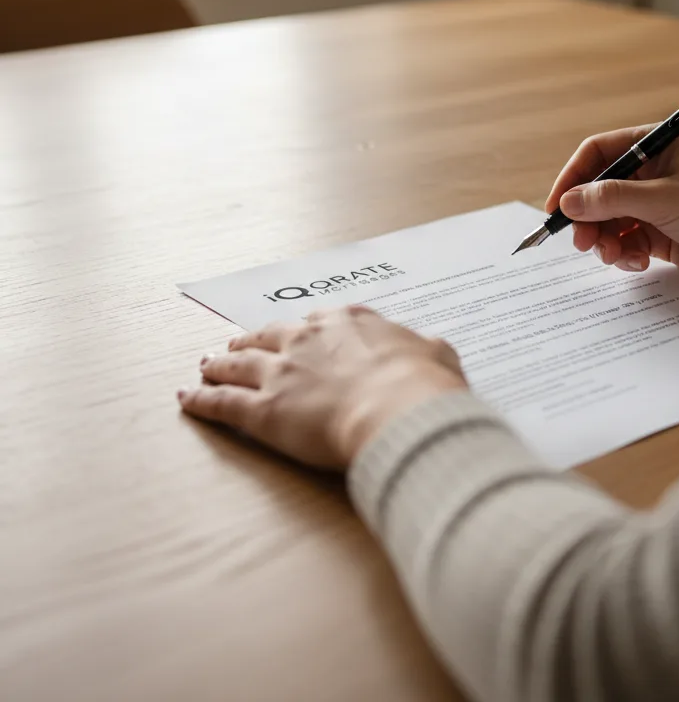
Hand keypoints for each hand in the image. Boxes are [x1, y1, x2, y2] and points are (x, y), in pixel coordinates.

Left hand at [178, 306, 465, 469]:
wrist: (399, 409)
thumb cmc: (424, 385)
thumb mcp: (438, 355)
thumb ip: (428, 349)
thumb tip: (433, 350)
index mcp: (350, 323)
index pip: (320, 321)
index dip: (306, 329)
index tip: (300, 332)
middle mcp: (308, 339)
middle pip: (269, 335)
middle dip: (252, 340)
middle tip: (237, 344)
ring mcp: (282, 372)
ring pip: (239, 364)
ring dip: (220, 365)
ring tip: (207, 366)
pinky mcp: (264, 410)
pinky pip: (223, 403)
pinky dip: (201, 401)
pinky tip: (187, 400)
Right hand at [545, 129, 678, 282]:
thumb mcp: (663, 200)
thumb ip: (612, 199)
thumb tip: (568, 202)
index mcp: (654, 145)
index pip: (597, 153)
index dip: (572, 178)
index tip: (557, 208)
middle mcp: (650, 171)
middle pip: (597, 190)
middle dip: (588, 218)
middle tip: (583, 243)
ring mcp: (653, 202)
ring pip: (608, 219)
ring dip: (606, 240)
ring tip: (616, 257)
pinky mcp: (658, 231)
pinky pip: (625, 240)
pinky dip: (624, 253)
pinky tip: (638, 263)